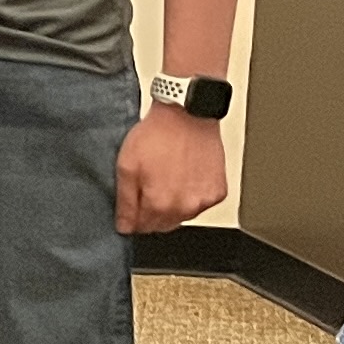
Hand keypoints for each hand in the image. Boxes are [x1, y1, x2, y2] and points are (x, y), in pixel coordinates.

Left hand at [116, 105, 226, 234]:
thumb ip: (125, 201)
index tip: (131, 204)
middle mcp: (186, 208)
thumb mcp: (126, 166)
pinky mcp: (218, 192)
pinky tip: (183, 177)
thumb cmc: (158, 135)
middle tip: (147, 186)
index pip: (142, 228)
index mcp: (160, 204)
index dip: (132, 217)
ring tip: (166, 177)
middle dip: (151, 212)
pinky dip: (191, 196)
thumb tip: (125, 226)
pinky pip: (200, 204)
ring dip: (172, 205)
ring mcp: (205, 201)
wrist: (187, 115)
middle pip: (163, 225)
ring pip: (182, 216)